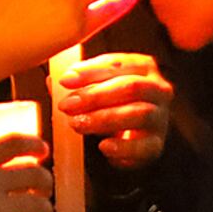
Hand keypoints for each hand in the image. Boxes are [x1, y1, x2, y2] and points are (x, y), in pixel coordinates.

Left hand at [53, 52, 171, 170]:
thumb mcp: (98, 88)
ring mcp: (160, 117)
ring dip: (104, 119)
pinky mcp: (157, 144)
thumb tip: (52, 81)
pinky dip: (123, 147)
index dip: (89, 71)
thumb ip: (78, 84)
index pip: (117, 64)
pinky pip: (144, 146)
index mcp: (143, 67)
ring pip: (139, 114)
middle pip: (130, 87)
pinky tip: (104, 146)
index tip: (65, 80)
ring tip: (78, 124)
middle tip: (67, 105)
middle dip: (95, 96)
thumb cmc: (115, 102)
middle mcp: (158, 89)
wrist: (137, 133)